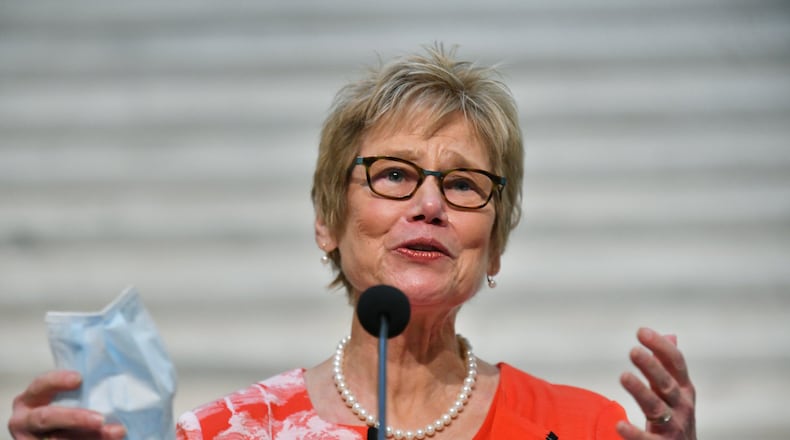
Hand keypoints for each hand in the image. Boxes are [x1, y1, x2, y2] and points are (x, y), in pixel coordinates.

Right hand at [8, 370, 125, 439]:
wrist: (58, 431)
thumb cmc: (64, 409)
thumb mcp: (63, 399)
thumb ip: (77, 391)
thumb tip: (112, 378)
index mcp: (29, 400)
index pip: (40, 386)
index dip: (57, 381)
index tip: (78, 378)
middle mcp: (24, 421)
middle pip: (46, 418)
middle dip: (75, 418)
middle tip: (100, 419)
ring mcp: (30, 438)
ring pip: (58, 439)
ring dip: (90, 436)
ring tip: (115, 432)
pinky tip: (109, 438)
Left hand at [617, 327, 696, 439]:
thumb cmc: (676, 419)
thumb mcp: (676, 392)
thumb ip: (669, 366)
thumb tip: (670, 336)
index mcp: (684, 390)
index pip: (676, 364)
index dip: (661, 347)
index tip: (642, 331)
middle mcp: (682, 407)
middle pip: (666, 384)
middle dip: (651, 367)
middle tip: (634, 351)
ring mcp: (674, 427)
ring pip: (657, 408)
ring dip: (641, 391)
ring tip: (624, 376)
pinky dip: (634, 434)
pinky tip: (620, 425)